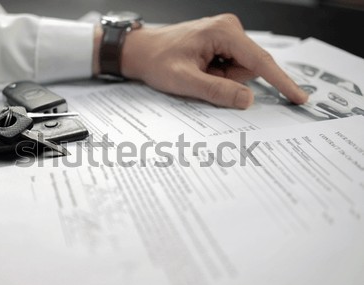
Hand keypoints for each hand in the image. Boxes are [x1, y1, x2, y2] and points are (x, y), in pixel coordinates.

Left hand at [118, 14, 307, 108]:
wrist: (141, 50)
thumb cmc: (157, 60)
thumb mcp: (185, 81)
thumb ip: (217, 91)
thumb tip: (248, 100)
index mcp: (223, 32)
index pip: (260, 62)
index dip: (282, 82)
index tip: (299, 97)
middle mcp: (229, 28)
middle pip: (250, 67)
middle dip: (229, 80)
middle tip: (202, 77)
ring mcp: (226, 34)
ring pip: (241, 68)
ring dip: (222, 77)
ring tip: (198, 72)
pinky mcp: (221, 41)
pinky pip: (232, 65)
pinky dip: (218, 73)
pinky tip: (200, 68)